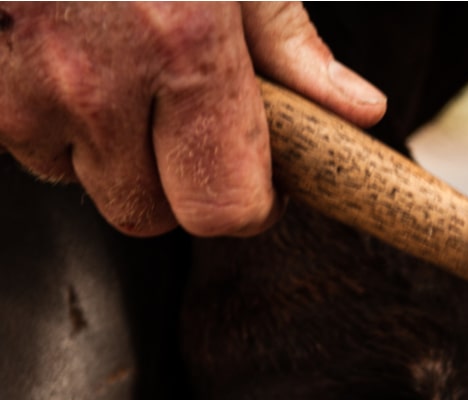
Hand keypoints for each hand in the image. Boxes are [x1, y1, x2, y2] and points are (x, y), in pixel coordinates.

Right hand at [0, 2, 385, 235]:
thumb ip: (286, 40)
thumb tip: (356, 109)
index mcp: (180, 46)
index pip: (224, 209)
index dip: (244, 205)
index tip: (252, 181)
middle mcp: (95, 79)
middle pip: (147, 213)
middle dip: (170, 181)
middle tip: (176, 116)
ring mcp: (19, 81)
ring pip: (75, 175)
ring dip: (96, 142)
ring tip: (105, 57)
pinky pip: (16, 134)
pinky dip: (38, 106)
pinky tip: (53, 41)